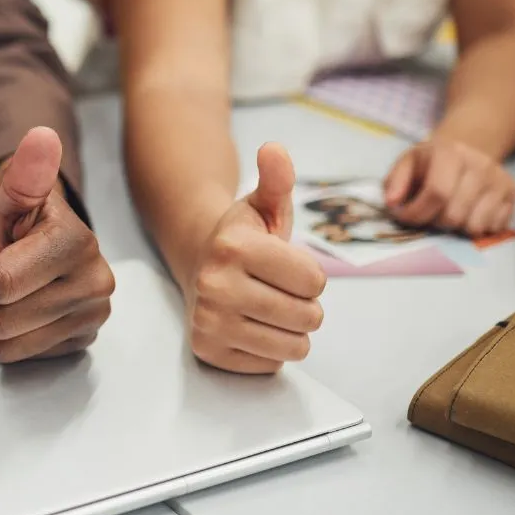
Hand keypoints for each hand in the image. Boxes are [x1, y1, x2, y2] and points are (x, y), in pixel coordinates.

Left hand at [0, 127, 113, 362]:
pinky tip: (27, 305)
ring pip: (6, 344)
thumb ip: (22, 172)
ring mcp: (92, 316)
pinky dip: (13, 335)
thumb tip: (42, 139)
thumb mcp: (8, 188)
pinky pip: (20, 357)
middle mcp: (96, 283)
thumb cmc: (17, 214)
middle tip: (3, 269)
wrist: (37, 236)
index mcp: (76, 243)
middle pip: (0, 320)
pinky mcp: (82, 340)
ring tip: (14, 287)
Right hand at [187, 143, 326, 373]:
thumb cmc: (244, 238)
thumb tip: (274, 150)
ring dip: (292, 330)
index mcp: (234, 248)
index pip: (315, 282)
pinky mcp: (207, 350)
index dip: (311, 275)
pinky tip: (251, 326)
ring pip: (294, 345)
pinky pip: (271, 364)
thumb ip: (277, 180)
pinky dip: (270, 350)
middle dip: (304, 305)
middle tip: (279, 291)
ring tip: (270, 310)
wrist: (199, 265)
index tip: (287, 266)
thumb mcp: (264, 205)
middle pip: (308, 316)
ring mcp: (209, 322)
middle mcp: (215, 286)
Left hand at [384, 140, 514, 236]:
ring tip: (447, 213)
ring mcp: (499, 179)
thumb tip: (393, 203)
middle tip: (427, 216)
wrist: (466, 150)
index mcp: (450, 153)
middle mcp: (479, 164)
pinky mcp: (512, 193)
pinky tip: (467, 214)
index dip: (416, 213)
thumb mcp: (406, 164)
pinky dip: (475, 228)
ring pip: (474, 226)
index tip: (405, 217)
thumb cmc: (429, 163)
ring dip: (454, 229)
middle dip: (433, 223)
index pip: (437, 193)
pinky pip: (492, 228)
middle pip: (454, 215)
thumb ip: (394, 183)